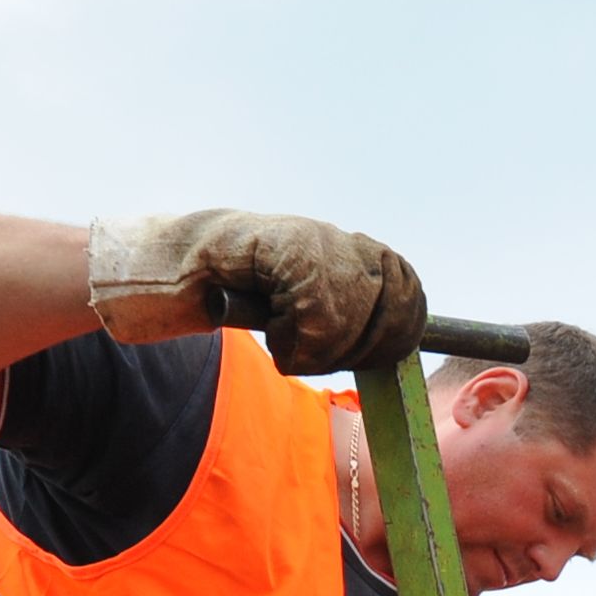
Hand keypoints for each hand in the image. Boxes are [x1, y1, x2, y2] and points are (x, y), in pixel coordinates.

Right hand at [84, 209, 426, 373]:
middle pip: (386, 309)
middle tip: (314, 355)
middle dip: (353, 349)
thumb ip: (353, 321)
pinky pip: (313, 305)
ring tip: (288, 343)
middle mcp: (343, 241)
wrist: (185, 270)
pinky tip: (273, 330)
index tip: (365, 358)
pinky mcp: (284, 244)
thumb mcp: (310, 315)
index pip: (410, 295)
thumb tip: (399, 349)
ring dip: (318, 346)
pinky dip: (294, 333)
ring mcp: (315, 237)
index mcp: (358, 255)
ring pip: (350, 312)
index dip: (396, 335)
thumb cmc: (248, 298)